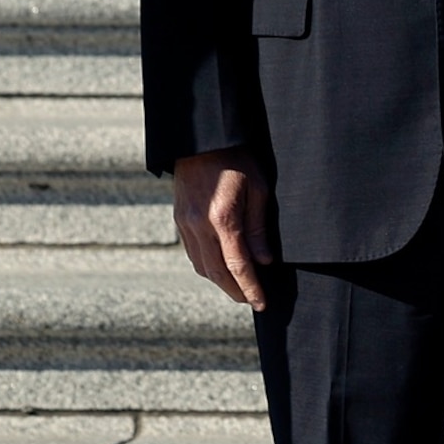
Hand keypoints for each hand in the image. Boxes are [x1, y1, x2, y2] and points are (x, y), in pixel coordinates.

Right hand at [173, 149, 279, 310]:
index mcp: (222, 218)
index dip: (251, 288)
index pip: (238, 265)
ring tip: (239, 288)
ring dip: (220, 282)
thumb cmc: (237, 160)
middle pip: (217, 273)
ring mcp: (185, 224)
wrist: (202, 140)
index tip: (262, 303)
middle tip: (252, 301)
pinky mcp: (179, 220)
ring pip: (202, 266)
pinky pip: (193, 253)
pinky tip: (221, 268)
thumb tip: (264, 261)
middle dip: (235, 292)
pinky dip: (207, 267)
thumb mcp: (259, 188)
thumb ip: (259, 227)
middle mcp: (199, 225)